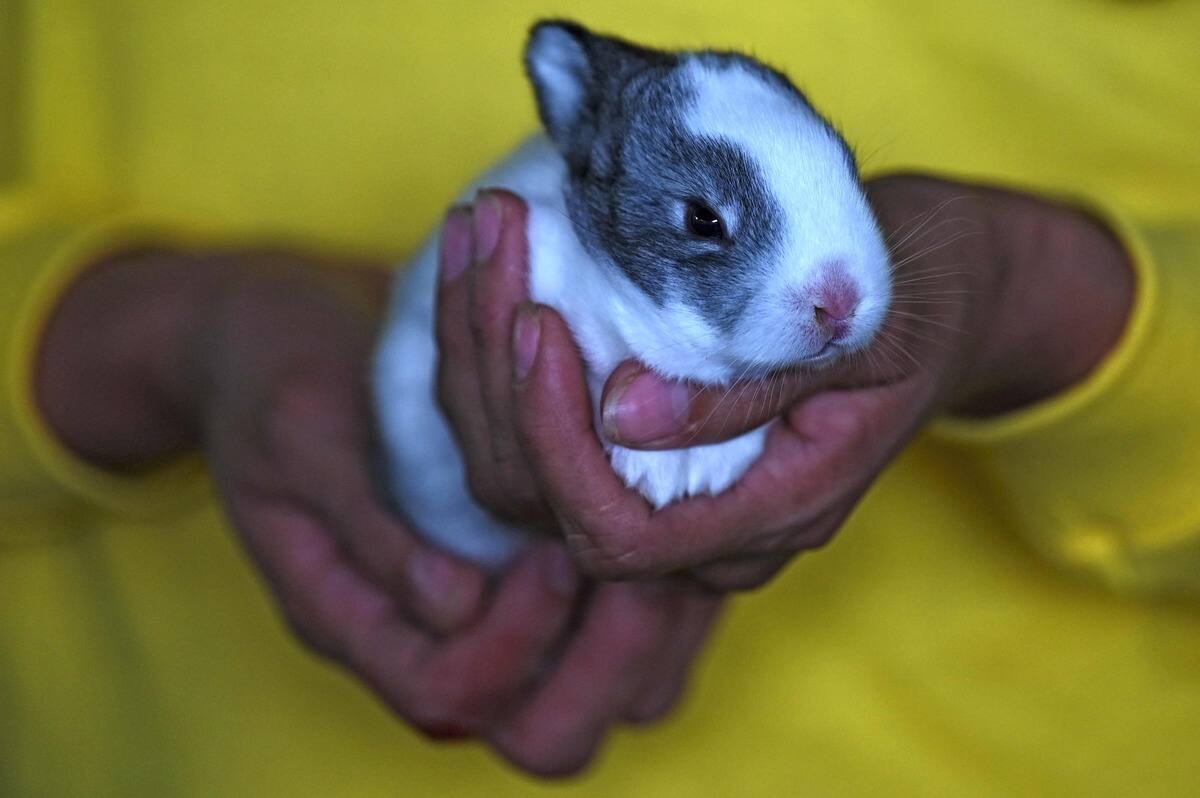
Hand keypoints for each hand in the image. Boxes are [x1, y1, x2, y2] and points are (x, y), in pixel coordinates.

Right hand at [36, 246, 720, 775]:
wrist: (274, 335)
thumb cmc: (277, 376)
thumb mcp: (305, 438)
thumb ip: (374, 530)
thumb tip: (455, 605)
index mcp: (347, 619)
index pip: (447, 690)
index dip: (513, 640)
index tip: (555, 552)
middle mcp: (414, 636)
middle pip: (536, 729)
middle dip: (600, 661)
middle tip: (631, 571)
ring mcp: (464, 610)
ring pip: (578, 689)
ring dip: (631, 632)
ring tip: (653, 550)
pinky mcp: (506, 571)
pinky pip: (589, 625)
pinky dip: (629, 589)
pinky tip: (649, 522)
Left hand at [434, 177, 1132, 588]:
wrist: (957, 297)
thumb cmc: (922, 296)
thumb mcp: (856, 327)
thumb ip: (751, 387)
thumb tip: (624, 415)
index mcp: (785, 509)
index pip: (625, 537)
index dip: (560, 450)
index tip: (540, 329)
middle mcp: (737, 533)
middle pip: (576, 519)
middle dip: (518, 407)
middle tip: (500, 274)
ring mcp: (712, 503)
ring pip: (566, 490)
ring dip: (513, 389)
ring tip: (495, 266)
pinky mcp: (693, 466)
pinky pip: (585, 454)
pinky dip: (539, 386)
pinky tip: (522, 297)